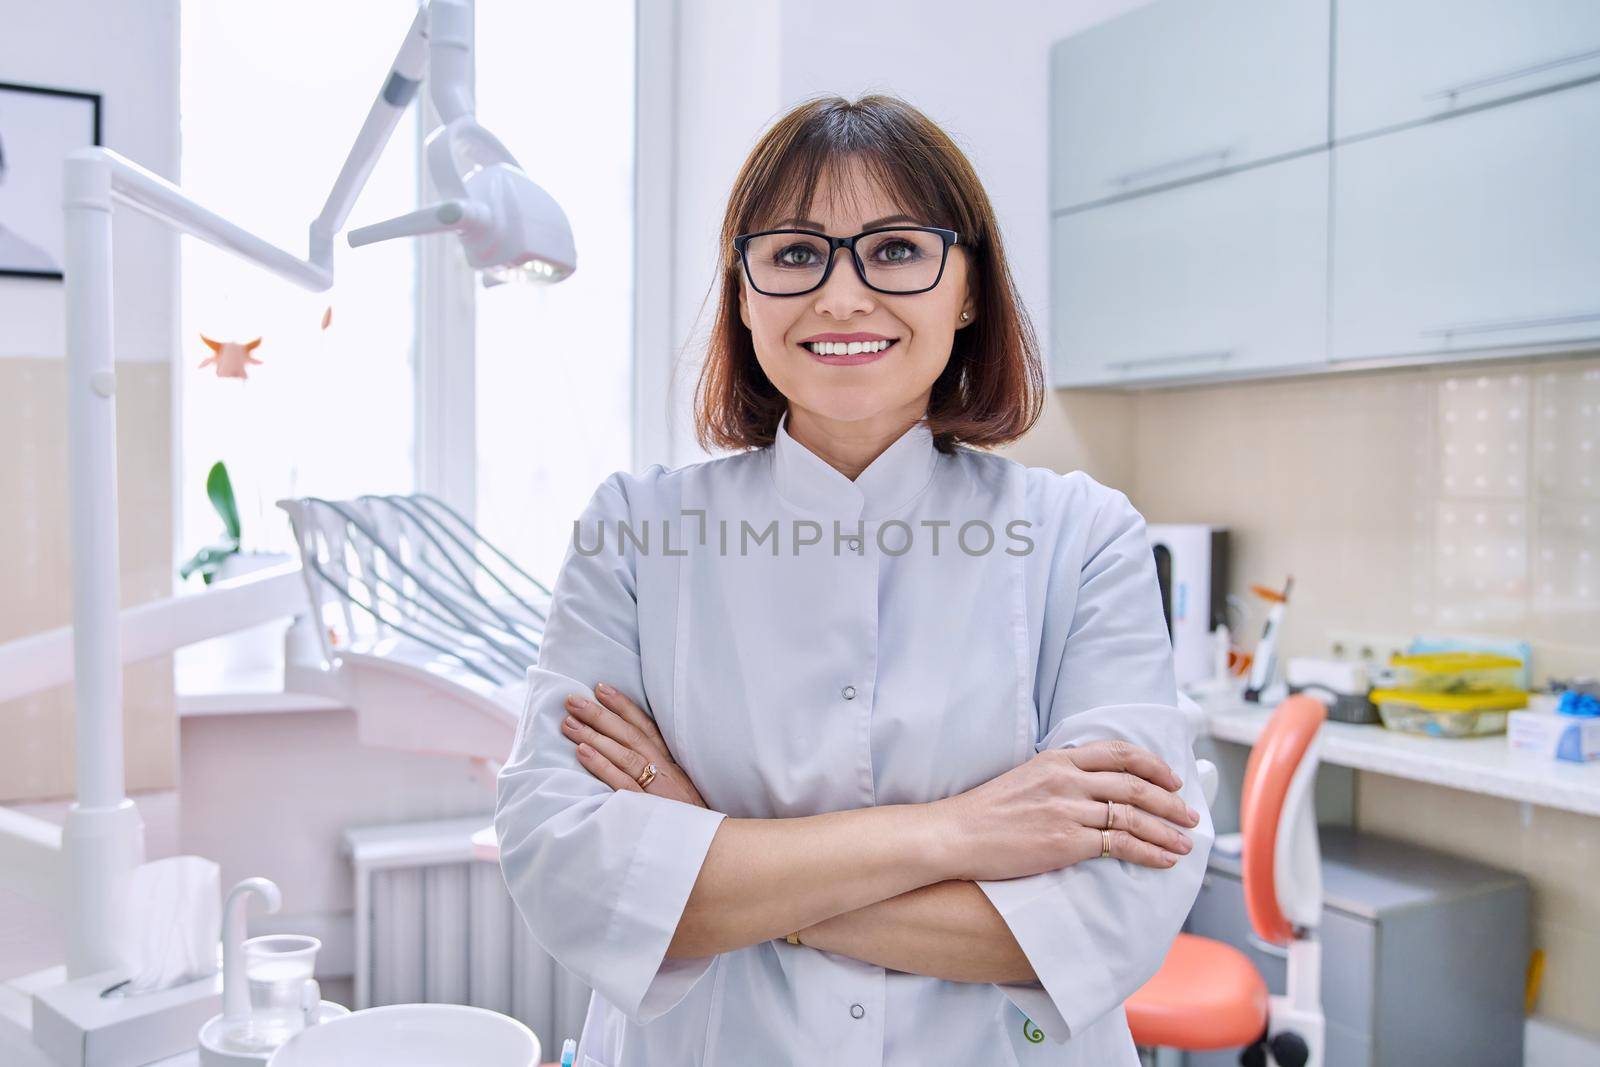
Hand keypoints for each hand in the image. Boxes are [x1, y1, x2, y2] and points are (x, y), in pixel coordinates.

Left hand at [561, 684, 707, 807]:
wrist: (713, 847)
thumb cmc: (692, 821)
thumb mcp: (683, 791)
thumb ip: (663, 773)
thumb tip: (635, 755)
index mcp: (673, 763)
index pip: (646, 727)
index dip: (623, 706)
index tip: (601, 689)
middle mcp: (666, 770)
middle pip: (630, 735)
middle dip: (600, 714)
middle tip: (573, 699)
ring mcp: (657, 788)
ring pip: (623, 754)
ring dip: (594, 735)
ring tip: (569, 722)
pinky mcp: (648, 807)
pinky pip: (621, 782)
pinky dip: (602, 765)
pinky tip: (582, 752)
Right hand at [931, 739, 1199, 881]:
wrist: (956, 835)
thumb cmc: (985, 812)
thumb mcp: (1025, 777)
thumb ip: (1060, 777)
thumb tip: (1092, 789)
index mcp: (1057, 759)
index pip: (1118, 753)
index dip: (1152, 765)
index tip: (1172, 779)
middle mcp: (1066, 779)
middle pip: (1134, 786)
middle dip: (1169, 801)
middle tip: (1190, 815)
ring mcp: (1067, 809)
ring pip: (1133, 816)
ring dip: (1166, 830)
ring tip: (1185, 842)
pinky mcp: (1066, 841)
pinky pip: (1120, 845)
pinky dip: (1149, 851)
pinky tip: (1164, 859)